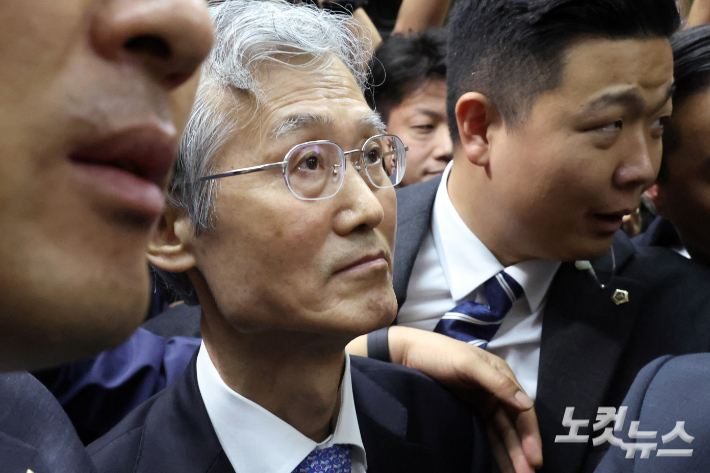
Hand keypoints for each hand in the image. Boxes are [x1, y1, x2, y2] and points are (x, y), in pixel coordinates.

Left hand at [387, 327, 542, 472]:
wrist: (405, 354)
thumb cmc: (438, 353)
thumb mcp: (468, 363)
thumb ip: (496, 382)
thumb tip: (527, 404)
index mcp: (500, 375)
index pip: (521, 409)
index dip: (529, 434)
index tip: (535, 457)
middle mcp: (494, 390)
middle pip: (512, 425)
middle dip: (521, 450)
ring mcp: (480, 402)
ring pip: (500, 432)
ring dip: (510, 453)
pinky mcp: (466, 411)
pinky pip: (484, 433)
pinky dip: (493, 448)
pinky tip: (500, 464)